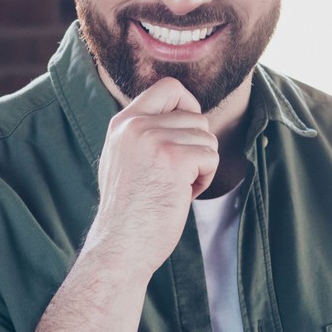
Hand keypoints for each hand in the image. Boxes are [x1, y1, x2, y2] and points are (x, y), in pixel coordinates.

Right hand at [85, 78, 217, 276]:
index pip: (169, 87)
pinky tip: (183, 195)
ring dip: (201, 166)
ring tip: (177, 188)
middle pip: (196, 117)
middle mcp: (136, 125)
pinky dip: (205, 179)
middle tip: (178, 177)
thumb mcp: (124, 159)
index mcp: (123, 122)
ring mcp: (154, 139)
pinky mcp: (173, 159)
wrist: (120, 244)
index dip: (188, 106)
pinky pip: (211, 157)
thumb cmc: (128, 211)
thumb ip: (144, 134)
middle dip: (197, 148)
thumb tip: (183, 115)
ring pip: (207, 139)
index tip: (187, 134)